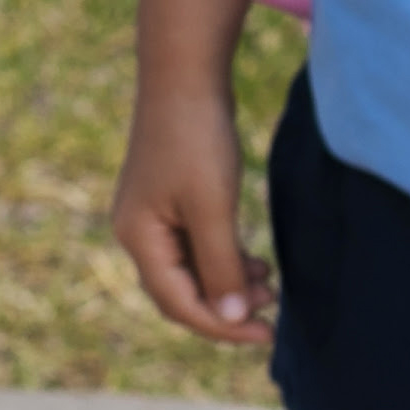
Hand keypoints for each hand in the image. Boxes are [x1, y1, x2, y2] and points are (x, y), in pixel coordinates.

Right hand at [112, 81, 274, 348]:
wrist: (184, 76)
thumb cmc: (196, 140)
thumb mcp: (213, 208)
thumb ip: (221, 266)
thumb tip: (232, 317)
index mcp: (139, 237)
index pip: (179, 303)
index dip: (223, 326)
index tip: (267, 333)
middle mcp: (136, 232)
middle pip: (180, 293)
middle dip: (226, 309)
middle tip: (273, 316)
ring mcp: (151, 215)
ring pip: (190, 271)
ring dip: (228, 285)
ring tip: (271, 285)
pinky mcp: (168, 200)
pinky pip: (194, 247)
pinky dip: (224, 260)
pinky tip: (255, 261)